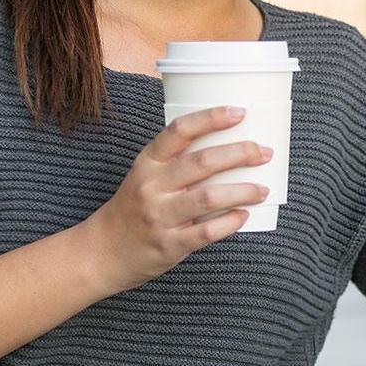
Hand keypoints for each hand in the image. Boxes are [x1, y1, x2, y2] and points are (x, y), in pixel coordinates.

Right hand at [82, 105, 273, 292]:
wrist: (102, 252)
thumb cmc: (133, 209)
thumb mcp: (145, 177)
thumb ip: (177, 163)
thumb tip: (230, 150)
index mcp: (148, 163)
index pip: (180, 131)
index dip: (212, 118)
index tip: (240, 112)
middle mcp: (152, 186)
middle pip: (202, 162)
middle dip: (240, 153)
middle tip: (264, 152)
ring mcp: (160, 216)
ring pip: (209, 197)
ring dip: (243, 190)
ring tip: (263, 189)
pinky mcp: (169, 244)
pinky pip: (207, 231)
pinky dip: (230, 222)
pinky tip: (244, 215)